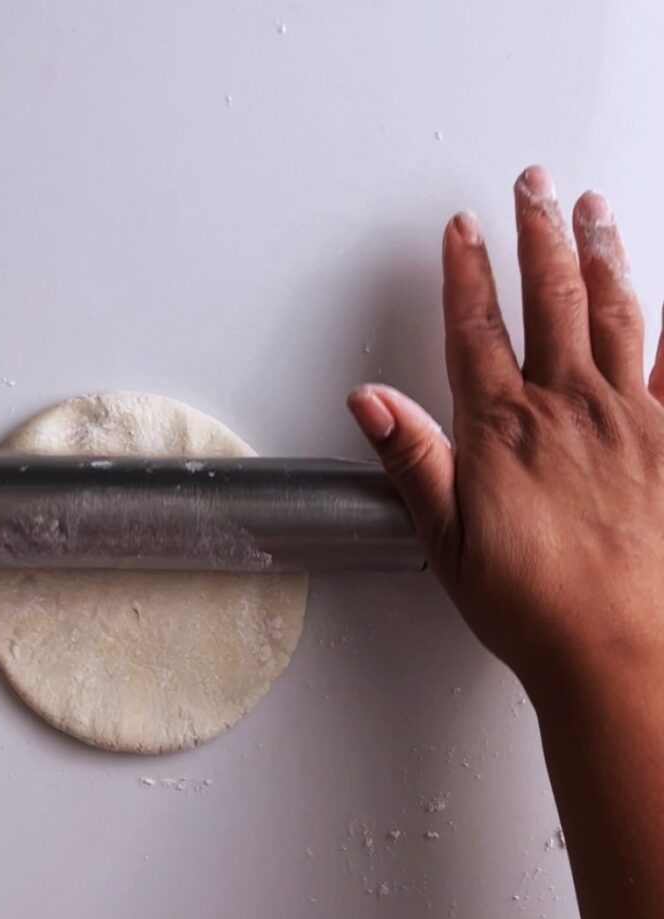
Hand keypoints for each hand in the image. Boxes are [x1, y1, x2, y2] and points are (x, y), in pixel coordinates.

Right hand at [348, 166, 663, 704]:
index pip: (477, 327)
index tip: (462, 229)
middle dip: (538, 233)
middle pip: (552, 298)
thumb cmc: (533, 603)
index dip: (467, 271)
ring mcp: (630, 420)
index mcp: (505, 428)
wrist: (622, 651)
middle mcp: (569, 408)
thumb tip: (369, 400)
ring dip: (603, 254)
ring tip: (595, 209)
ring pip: (616, 313)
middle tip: (533, 184)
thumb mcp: (445, 537)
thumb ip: (412, 457)